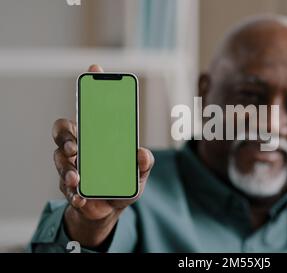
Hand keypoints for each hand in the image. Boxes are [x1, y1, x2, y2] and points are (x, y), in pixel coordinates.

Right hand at [52, 64, 153, 246]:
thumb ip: (144, 163)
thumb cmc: (124, 183)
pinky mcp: (68, 187)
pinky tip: (80, 197)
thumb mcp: (139, 173)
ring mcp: (71, 166)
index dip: (91, 89)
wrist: (110, 209)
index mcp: (97, 137)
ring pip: (59, 158)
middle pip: (63, 130)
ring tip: (77, 177)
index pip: (89, 110)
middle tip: (77, 145)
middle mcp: (80, 147)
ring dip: (67, 167)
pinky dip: (72, 192)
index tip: (95, 69)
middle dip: (66, 134)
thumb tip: (143, 153)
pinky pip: (65, 187)